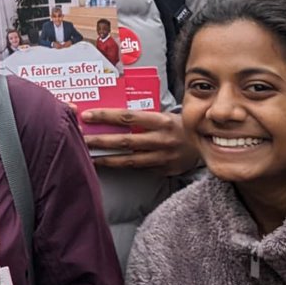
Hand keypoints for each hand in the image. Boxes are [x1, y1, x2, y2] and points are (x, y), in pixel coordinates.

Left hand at [82, 107, 199, 174]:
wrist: (205, 146)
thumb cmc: (179, 126)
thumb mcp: (165, 114)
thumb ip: (143, 115)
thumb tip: (113, 112)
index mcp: (161, 120)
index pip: (128, 117)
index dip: (106, 116)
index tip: (87, 115)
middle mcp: (161, 140)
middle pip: (125, 141)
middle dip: (100, 140)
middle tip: (80, 138)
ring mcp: (163, 158)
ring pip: (129, 160)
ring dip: (106, 159)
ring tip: (87, 156)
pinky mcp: (163, 171)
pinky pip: (139, 169)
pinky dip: (122, 168)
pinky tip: (107, 166)